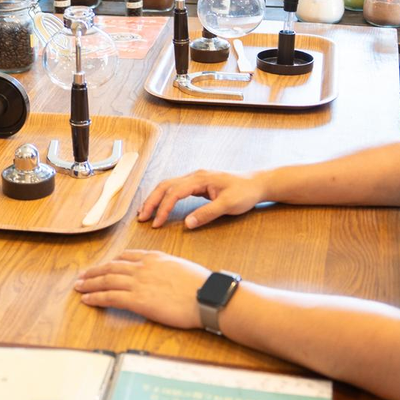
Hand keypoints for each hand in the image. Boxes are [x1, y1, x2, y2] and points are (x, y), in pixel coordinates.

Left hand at [74, 249, 209, 328]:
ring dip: (89, 283)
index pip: (126, 257)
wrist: (207, 296)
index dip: (112, 262)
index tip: (104, 266)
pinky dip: (95, 297)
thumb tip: (163, 275)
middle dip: (94, 272)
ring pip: (106, 280)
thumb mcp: (181, 267)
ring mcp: (138, 282)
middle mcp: (143, 267)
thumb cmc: (201, 286)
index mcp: (154, 258)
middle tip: (82, 276)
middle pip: (111, 267)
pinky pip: (110, 297)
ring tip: (78, 287)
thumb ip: (167, 268)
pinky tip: (86, 299)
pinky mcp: (137, 300)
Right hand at [137, 169, 264, 227]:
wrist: (257, 184)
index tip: (156, 223)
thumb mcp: (228, 205)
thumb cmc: (245, 193)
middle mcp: (194, 175)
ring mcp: (195, 178)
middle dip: (151, 201)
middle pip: (165, 186)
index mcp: (200, 179)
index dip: (163, 208)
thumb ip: (207, 214)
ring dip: (155, 198)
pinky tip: (160, 205)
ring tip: (145, 212)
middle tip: (142, 218)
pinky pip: (175, 188)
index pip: (174, 193)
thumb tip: (187, 224)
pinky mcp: (198, 183)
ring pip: (168, 186)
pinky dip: (164, 197)